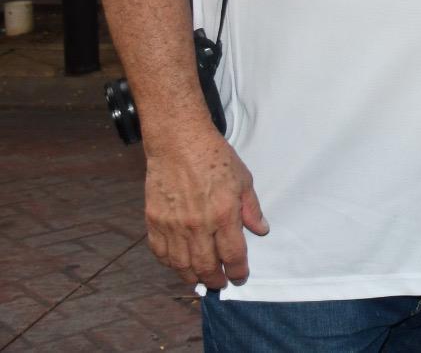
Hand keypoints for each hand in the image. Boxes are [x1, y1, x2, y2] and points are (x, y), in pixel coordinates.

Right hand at [144, 131, 268, 288]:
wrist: (179, 143)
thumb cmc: (214, 157)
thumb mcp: (243, 180)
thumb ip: (251, 209)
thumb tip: (261, 230)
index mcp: (224, 214)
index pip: (233, 255)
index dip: (238, 271)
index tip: (240, 277)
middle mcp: (198, 224)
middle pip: (206, 266)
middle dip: (215, 279)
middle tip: (221, 283)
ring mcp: (173, 224)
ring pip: (181, 264)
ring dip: (192, 276)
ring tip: (201, 279)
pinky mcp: (154, 221)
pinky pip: (161, 252)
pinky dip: (170, 263)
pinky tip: (178, 264)